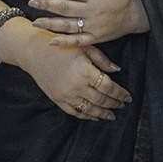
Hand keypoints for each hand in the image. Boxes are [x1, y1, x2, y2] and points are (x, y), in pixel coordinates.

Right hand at [0, 20, 130, 121]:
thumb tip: (117, 70)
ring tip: (112, 115)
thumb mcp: (84, 46)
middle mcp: (76, 86)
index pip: (109, 87)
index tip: (128, 96)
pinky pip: (76, 112)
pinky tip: (95, 116)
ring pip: (90, 109)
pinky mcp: (58, 100)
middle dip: (114, 103)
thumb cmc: (60, 45)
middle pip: (102, 100)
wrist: (34, 52)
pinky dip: (87, 116)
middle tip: (123, 105)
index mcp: (85, 71)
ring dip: (103, 113)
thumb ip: (102, 60)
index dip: (120, 93)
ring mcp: (66, 95)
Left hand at [30, 0, 148, 46]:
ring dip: (51, 24)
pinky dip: (65, 42)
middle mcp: (92, 10)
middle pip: (65, 8)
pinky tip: (52, 41)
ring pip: (68, 25)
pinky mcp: (96, 37)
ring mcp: (94, 26)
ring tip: (36, 22)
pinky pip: (78, 40)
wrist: (140, 13)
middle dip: (47, 5)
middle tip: (32, 3)